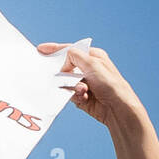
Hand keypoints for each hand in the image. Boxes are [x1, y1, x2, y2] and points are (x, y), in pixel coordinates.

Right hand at [37, 42, 158, 158]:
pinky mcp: (83, 95)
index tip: (41, 49)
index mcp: (93, 57)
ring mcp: (86, 82)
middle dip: (65, 75)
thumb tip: (64, 61)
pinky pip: (69, 93)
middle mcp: (89, 69)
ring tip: (84, 92)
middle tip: (66, 78)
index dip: (55, 49)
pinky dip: (75, 96)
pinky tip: (85, 98)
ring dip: (72, 88)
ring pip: (66, 82)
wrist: (117, 108)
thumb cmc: (111, 85)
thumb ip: (74, 56)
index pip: (70, 50)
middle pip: (66, 68)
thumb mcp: (92, 64)